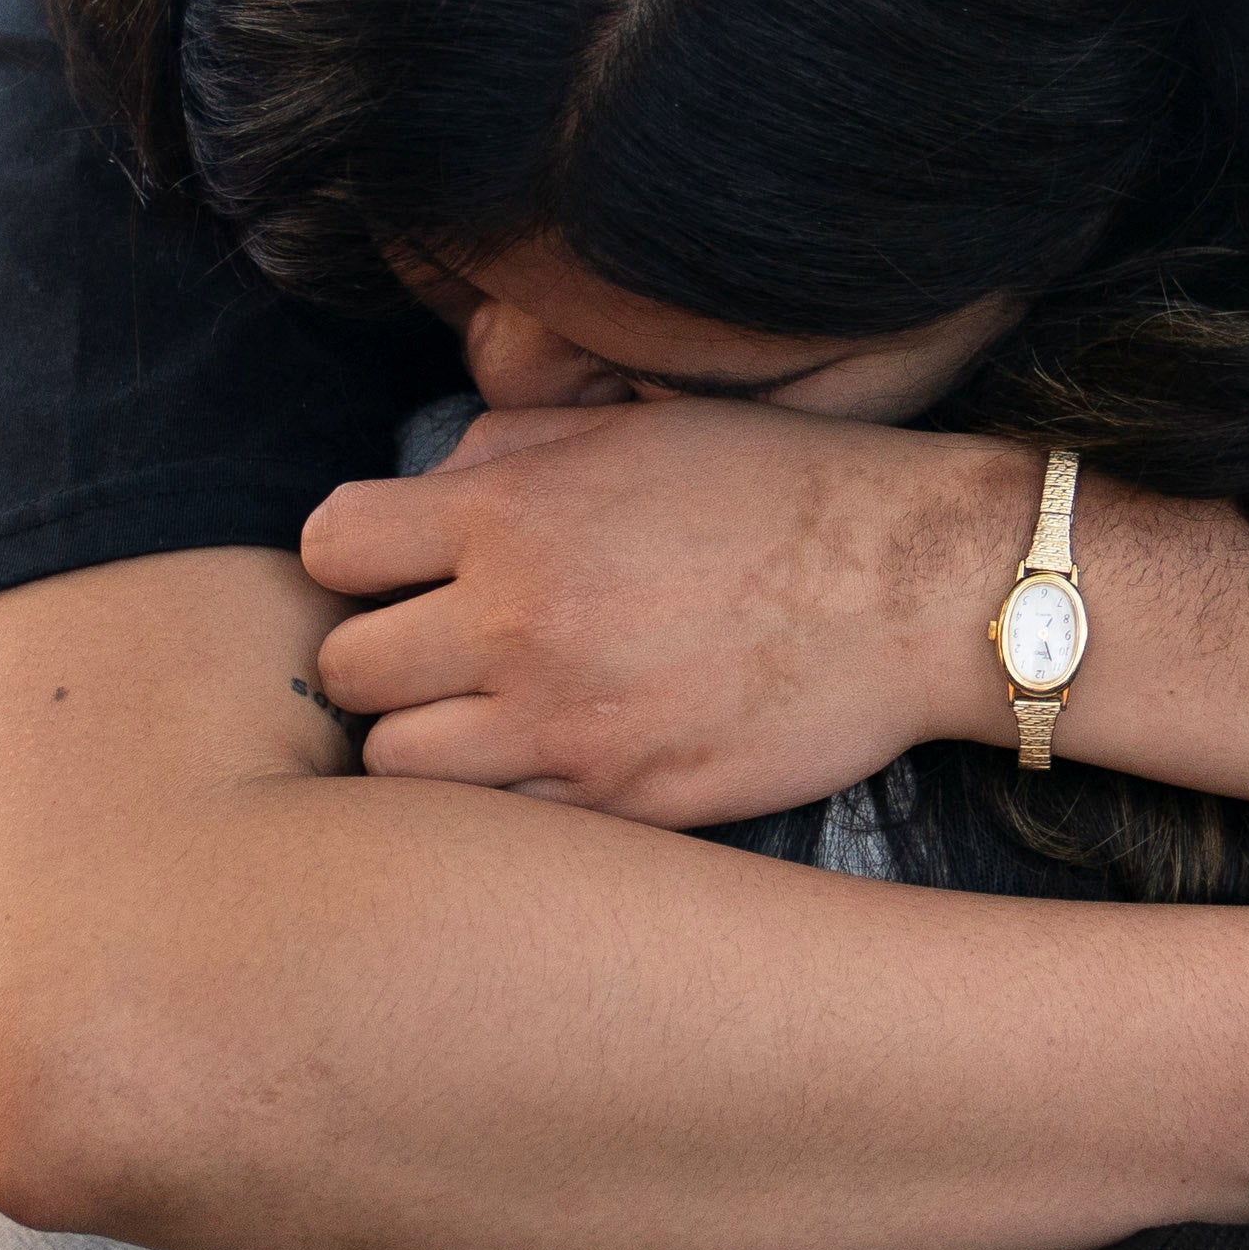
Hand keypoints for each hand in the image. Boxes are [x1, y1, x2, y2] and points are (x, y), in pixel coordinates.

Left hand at [302, 399, 1020, 823]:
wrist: (918, 586)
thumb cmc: (784, 490)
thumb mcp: (640, 430)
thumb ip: (512, 450)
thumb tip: (425, 491)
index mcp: (513, 513)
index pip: (330, 547)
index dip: (357, 563)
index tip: (400, 575)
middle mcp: (521, 620)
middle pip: (346, 671)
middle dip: (384, 663)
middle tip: (442, 660)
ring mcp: (567, 723)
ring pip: (398, 766)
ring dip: (430, 743)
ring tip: (488, 722)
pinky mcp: (623, 802)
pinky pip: (503, 819)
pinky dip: (513, 798)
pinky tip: (564, 761)